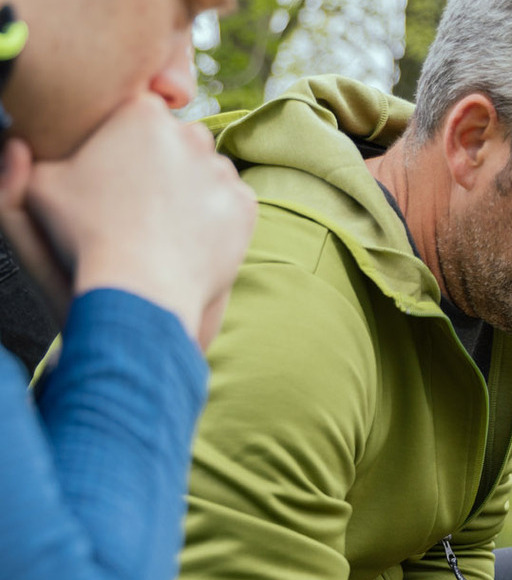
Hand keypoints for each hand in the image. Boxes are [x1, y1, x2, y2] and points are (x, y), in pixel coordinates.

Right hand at [9, 93, 255, 346]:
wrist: (140, 291)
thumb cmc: (83, 238)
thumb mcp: (41, 189)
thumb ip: (27, 156)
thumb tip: (20, 141)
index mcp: (141, 114)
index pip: (141, 115)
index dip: (129, 143)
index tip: (121, 170)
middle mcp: (189, 134)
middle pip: (180, 140)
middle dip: (166, 161)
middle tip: (146, 199)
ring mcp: (223, 171)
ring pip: (210, 172)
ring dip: (195, 189)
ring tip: (169, 222)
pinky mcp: (246, 207)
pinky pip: (234, 203)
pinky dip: (218, 218)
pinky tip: (194, 236)